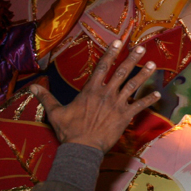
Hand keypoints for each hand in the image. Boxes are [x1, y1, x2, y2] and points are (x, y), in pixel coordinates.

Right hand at [30, 40, 159, 152]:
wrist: (82, 148)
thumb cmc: (69, 130)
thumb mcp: (55, 113)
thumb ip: (46, 98)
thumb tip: (32, 87)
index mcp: (91, 90)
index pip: (102, 67)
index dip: (110, 53)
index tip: (118, 41)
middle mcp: (106, 94)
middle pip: (121, 72)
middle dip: (131, 58)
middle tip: (141, 47)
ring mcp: (117, 104)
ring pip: (132, 86)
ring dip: (143, 75)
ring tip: (152, 64)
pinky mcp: (125, 116)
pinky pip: (139, 106)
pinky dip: (148, 100)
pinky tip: (158, 94)